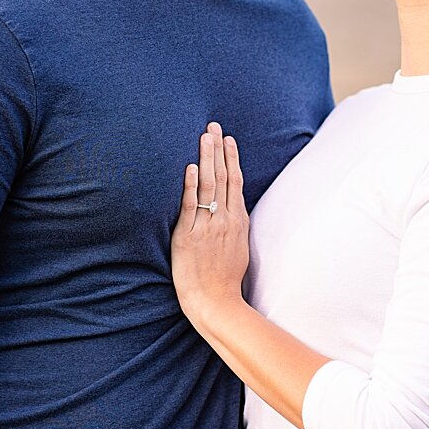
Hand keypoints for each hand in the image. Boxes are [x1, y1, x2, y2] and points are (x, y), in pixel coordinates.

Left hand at [171, 122, 250, 326]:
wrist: (216, 301)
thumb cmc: (226, 280)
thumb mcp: (238, 248)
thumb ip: (234, 227)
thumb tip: (230, 211)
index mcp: (238, 221)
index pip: (235, 181)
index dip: (231, 158)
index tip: (228, 139)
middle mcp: (225, 219)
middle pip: (223, 177)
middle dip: (218, 150)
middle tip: (214, 126)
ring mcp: (208, 226)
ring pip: (208, 186)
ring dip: (206, 159)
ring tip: (204, 137)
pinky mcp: (189, 236)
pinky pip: (191, 206)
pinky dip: (191, 186)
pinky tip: (190, 167)